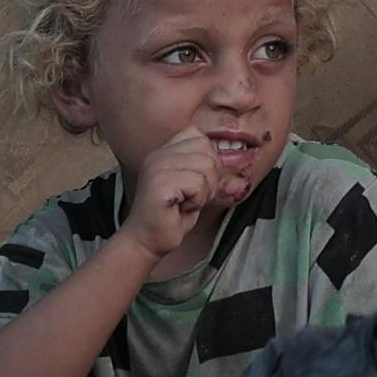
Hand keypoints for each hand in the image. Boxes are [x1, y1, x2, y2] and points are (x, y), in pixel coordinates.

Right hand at [116, 131, 250, 265]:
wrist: (147, 240)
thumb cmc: (170, 216)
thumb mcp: (190, 183)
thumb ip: (202, 165)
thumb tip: (230, 157)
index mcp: (163, 151)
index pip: (198, 135)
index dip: (208, 160)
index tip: (195, 183)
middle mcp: (158, 155)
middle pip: (207, 149)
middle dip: (209, 178)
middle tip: (191, 196)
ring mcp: (157, 167)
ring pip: (207, 166)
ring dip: (204, 191)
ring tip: (186, 202)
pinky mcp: (160, 184)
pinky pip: (199, 184)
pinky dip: (197, 201)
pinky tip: (181, 208)